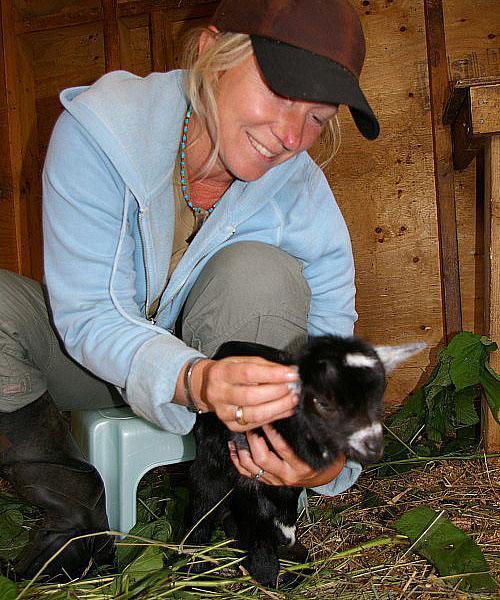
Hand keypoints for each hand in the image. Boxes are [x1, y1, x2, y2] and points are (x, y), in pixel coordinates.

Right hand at [178, 357, 299, 431]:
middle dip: (277, 392)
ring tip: (292, 399)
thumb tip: (288, 371)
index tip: (291, 373)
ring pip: (255, 414)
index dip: (273, 374)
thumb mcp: (241, 361)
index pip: (249, 373)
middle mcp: (219, 394)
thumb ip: (264, 365)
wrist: (207, 388)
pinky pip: (257, 423)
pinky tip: (286, 409)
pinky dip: (275, 416)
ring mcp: (224, 412)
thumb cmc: (228, 372)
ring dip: (279, 407)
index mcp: (221, 373)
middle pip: (252, 396)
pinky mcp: (232, 426)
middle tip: (293, 387)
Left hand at [228, 424, 345, 486]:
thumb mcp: (317, 444)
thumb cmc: (321, 455)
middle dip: (254, 440)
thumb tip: (291, 408)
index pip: (283, 448)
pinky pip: (248, 473)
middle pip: (262, 459)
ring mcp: (275, 480)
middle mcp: (287, 475)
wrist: (322, 476)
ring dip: (242, 450)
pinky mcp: (267, 482)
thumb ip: (304, 431)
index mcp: (301, 466)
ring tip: (239, 434)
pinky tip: (234, 447)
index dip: (272, 432)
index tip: (268, 418)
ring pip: (251, 468)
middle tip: (251, 425)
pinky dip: (238, 460)